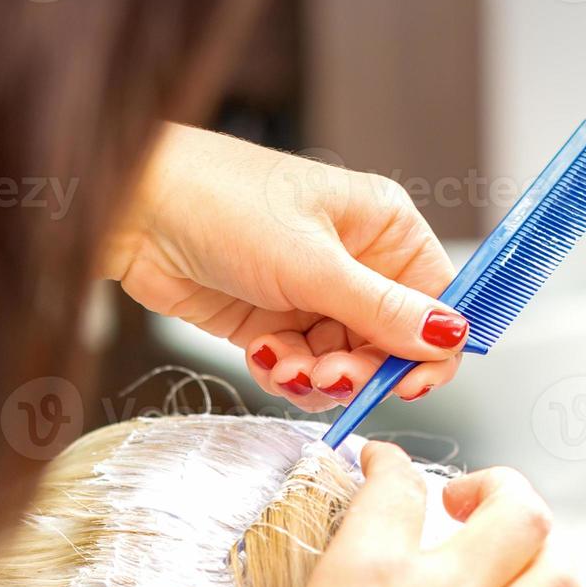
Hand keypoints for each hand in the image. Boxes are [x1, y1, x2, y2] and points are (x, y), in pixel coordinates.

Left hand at [103, 125, 467, 410]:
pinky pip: (303, 368)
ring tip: (284, 361)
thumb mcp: (312, 264)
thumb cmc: (222, 203)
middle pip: (391, 344)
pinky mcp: (274, 322)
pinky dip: (286, 373)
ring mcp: (313, 294)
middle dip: (361, 369)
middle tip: (329, 374)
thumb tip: (450, 336)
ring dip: (318, 376)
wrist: (135, 211)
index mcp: (383, 228)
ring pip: (345, 364)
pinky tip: (262, 355)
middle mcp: (355, 261)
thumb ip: (383, 310)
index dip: (429, 349)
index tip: (406, 383)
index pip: (437, 301)